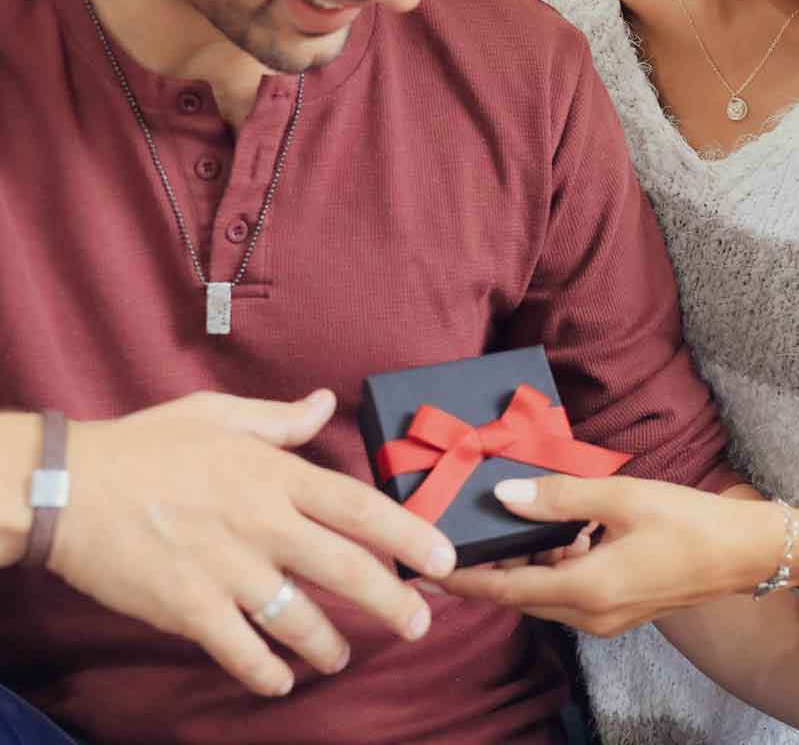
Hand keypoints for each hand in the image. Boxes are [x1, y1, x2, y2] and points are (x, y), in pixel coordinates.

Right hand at [49, 390, 456, 697]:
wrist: (70, 488)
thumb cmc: (147, 446)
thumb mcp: (218, 414)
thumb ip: (279, 418)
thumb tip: (325, 402)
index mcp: (275, 475)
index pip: (359, 507)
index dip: (408, 534)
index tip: (442, 558)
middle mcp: (263, 524)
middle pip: (346, 568)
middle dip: (391, 600)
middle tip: (418, 624)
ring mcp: (228, 569)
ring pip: (299, 617)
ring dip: (329, 644)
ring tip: (343, 657)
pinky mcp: (189, 607)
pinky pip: (240, 649)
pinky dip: (266, 670)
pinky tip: (281, 680)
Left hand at [439, 475, 792, 633]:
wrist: (745, 552)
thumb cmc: (688, 521)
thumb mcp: (622, 498)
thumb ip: (560, 497)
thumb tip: (505, 495)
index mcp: (587, 590)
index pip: (507, 592)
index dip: (465, 583)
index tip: (428, 573)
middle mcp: (591, 615)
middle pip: (520, 597)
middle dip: (485, 575)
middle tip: (451, 545)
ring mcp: (607, 617)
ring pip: (544, 595)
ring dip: (520, 569)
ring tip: (497, 530)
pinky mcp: (620, 608)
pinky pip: (569, 592)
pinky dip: (551, 568)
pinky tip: (555, 534)